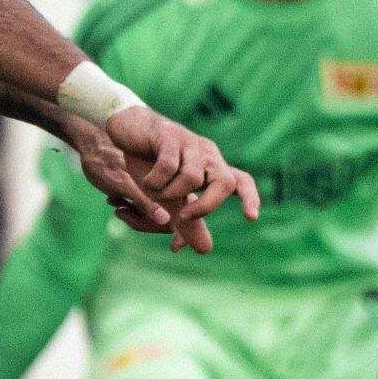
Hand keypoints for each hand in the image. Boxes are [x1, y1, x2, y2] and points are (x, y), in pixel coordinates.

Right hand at [66, 106, 258, 252]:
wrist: (126, 128)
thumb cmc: (149, 162)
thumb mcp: (168, 197)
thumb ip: (187, 222)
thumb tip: (205, 250)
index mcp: (211, 167)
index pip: (241, 180)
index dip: (250, 198)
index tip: (251, 218)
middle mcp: (206, 153)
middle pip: (226, 182)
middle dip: (206, 206)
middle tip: (184, 216)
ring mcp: (190, 142)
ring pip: (193, 178)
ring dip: (171, 194)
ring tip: (154, 191)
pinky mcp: (170, 135)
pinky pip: (169, 167)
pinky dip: (155, 181)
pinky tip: (146, 180)